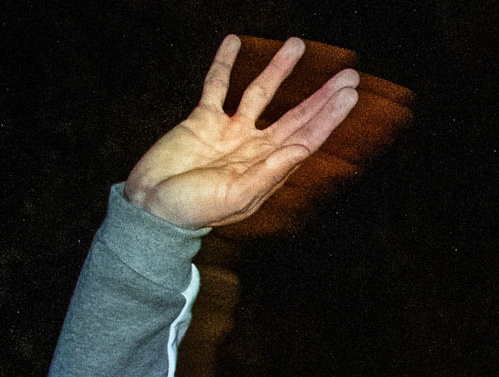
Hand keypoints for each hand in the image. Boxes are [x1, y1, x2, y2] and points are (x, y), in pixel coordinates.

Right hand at [124, 35, 358, 230]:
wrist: (148, 210)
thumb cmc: (189, 212)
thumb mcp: (232, 199)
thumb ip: (267, 173)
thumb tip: (300, 149)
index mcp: (263, 171)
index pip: (304, 139)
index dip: (328, 117)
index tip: (349, 95)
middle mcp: (251, 149)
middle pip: (293, 117)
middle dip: (321, 97)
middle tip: (349, 75)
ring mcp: (228, 132)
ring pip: (259, 93)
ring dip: (279, 69)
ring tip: (297, 44)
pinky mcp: (202, 120)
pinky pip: (216, 86)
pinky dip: (224, 64)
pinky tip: (233, 42)